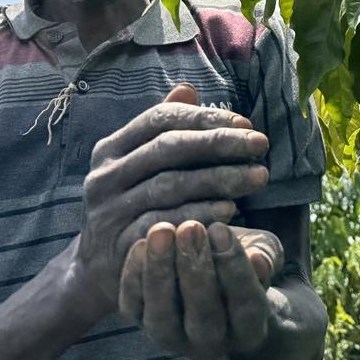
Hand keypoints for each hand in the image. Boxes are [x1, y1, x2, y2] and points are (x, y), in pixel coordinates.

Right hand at [74, 85, 269, 314]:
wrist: (98, 270)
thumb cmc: (133, 206)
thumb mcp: (140, 165)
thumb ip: (163, 130)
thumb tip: (187, 89)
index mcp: (111, 148)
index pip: (161, 119)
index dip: (206, 118)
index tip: (247, 124)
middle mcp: (104, 176)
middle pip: (167, 148)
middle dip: (219, 143)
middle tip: (261, 145)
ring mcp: (108, 211)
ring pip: (170, 185)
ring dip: (220, 179)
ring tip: (258, 177)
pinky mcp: (119, 245)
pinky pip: (166, 224)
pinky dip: (201, 213)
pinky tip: (232, 210)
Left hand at [118, 221, 284, 359]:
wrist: (215, 282)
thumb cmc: (246, 263)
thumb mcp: (263, 252)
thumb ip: (265, 256)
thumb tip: (258, 260)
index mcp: (249, 330)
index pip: (245, 305)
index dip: (234, 268)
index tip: (222, 229)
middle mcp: (210, 345)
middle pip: (203, 317)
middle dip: (195, 269)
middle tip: (190, 228)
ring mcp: (172, 339)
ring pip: (162, 318)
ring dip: (160, 272)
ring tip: (162, 231)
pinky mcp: (141, 323)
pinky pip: (133, 307)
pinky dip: (133, 277)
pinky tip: (141, 243)